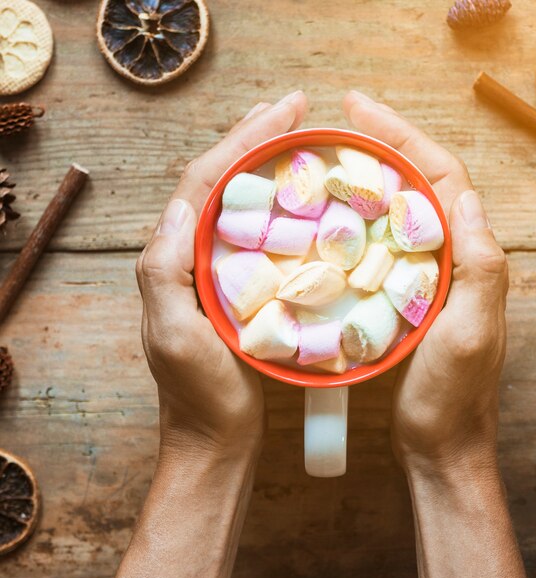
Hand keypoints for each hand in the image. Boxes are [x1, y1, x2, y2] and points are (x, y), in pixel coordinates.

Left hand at [136, 91, 307, 456]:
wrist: (218, 439)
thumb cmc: (202, 395)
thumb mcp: (175, 337)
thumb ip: (165, 272)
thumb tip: (182, 207)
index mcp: (172, 259)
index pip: (204, 181)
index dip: (242, 140)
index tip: (284, 112)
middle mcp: (190, 257)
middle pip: (219, 180)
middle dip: (254, 138)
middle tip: (296, 110)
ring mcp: (216, 272)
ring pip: (238, 203)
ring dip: (264, 163)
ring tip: (296, 136)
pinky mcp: (240, 290)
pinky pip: (256, 235)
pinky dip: (276, 206)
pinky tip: (300, 197)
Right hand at [344, 91, 507, 470]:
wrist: (437, 443)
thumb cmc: (453, 396)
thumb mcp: (471, 334)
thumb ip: (480, 268)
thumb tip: (465, 197)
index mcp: (470, 257)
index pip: (442, 177)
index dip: (404, 136)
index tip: (359, 111)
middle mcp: (450, 258)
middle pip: (419, 181)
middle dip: (383, 141)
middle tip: (339, 119)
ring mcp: (423, 276)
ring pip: (397, 209)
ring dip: (369, 175)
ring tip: (331, 154)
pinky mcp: (400, 296)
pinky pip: (380, 244)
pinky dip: (357, 219)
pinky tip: (329, 215)